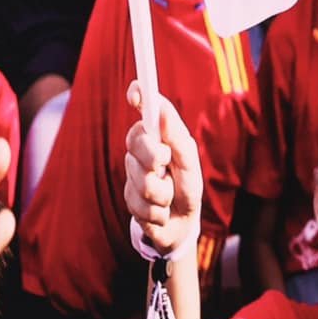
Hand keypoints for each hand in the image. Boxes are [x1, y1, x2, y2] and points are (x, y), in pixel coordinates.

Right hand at [123, 81, 203, 256]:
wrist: (182, 224)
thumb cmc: (187, 187)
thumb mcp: (188, 160)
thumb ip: (175, 136)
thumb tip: (161, 108)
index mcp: (156, 134)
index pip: (143, 107)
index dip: (139, 94)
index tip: (136, 93)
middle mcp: (140, 149)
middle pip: (135, 141)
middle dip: (153, 157)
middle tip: (164, 163)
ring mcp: (132, 174)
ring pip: (140, 179)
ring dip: (162, 193)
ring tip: (169, 196)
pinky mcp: (129, 199)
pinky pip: (141, 205)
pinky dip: (158, 212)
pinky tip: (162, 212)